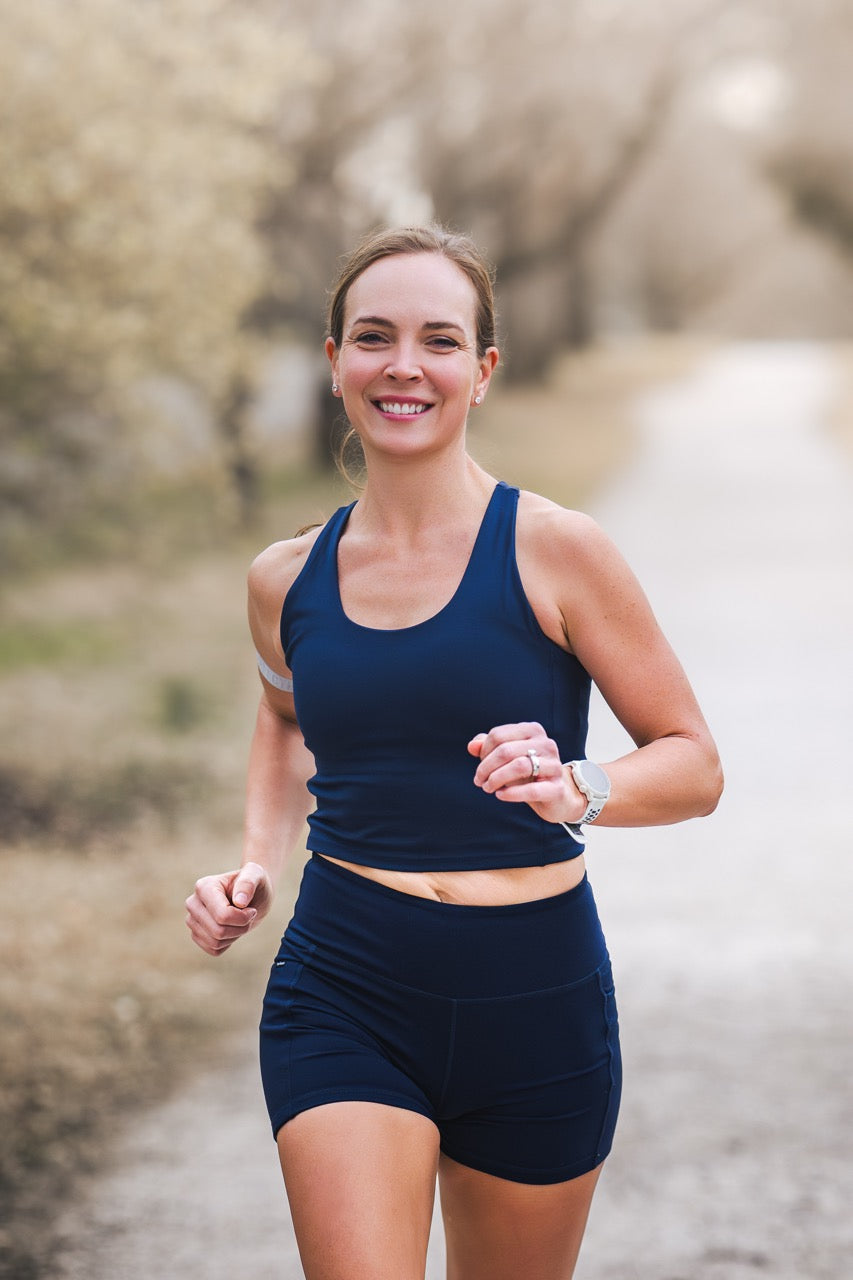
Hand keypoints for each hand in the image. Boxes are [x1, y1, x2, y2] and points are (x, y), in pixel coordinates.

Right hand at [185, 861, 272, 956]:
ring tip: (240, 921)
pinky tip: (232, 928)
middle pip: (218, 931)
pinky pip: (213, 950)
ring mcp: (192, 920)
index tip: (251, 909)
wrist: (253, 894)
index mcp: (204, 887)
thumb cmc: (254, 882)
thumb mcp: (256, 875)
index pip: (222, 915)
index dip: (242, 918)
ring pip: (215, 942)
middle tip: (249, 916)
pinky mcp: (196, 934)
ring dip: (235, 935)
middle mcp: (193, 903)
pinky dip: (228, 943)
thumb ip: (248, 883)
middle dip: (240, 927)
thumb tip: (239, 901)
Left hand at [468, 722, 585, 826]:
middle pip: (506, 750)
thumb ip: (487, 748)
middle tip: (479, 781)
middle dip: (486, 767)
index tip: (480, 768)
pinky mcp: (557, 788)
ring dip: (496, 779)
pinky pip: (531, 789)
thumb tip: (472, 746)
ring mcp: (554, 765)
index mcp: (533, 730)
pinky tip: (500, 795)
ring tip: (488, 788)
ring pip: (519, 766)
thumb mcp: (505, 759)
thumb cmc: (526, 773)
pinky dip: (511, 793)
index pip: (498, 735)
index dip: (483, 752)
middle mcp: (546, 744)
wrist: (555, 796)